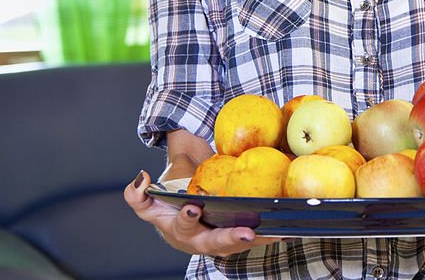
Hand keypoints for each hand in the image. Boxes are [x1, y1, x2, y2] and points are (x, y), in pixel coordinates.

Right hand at [123, 170, 284, 256]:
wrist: (186, 205)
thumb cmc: (170, 200)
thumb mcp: (150, 198)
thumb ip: (138, 195)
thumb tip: (141, 180)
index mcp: (178, 230)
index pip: (181, 226)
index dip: (186, 219)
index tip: (193, 208)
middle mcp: (200, 240)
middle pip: (215, 242)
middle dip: (230, 238)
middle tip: (246, 232)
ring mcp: (220, 240)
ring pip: (238, 243)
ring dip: (257, 240)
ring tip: (274, 233)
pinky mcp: (237, 236)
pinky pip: (253, 239)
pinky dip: (269, 236)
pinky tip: (286, 231)